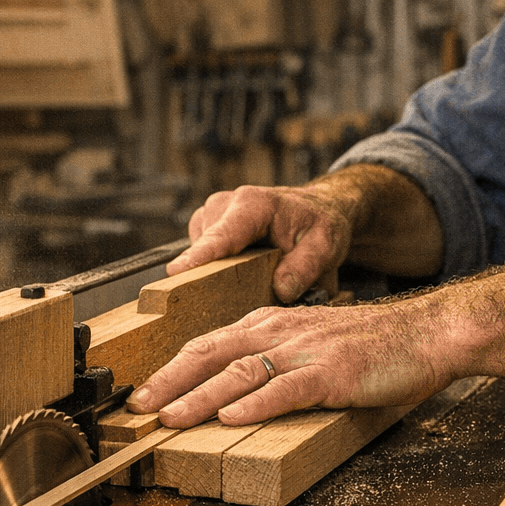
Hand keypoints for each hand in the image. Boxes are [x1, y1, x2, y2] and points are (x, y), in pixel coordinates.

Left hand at [125, 299, 456, 428]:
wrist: (426, 333)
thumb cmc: (373, 345)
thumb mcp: (312, 345)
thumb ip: (275, 362)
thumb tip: (235, 393)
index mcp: (272, 325)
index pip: (209, 343)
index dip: (172, 369)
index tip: (143, 393)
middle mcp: (281, 332)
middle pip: (212, 352)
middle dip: (170, 382)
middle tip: (137, 408)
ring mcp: (306, 351)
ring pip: (240, 371)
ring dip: (200, 396)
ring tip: (170, 418)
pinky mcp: (332, 372)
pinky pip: (287, 387)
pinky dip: (257, 403)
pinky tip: (232, 416)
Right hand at [166, 183, 357, 303]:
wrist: (316, 211)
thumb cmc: (319, 225)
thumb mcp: (326, 245)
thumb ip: (306, 267)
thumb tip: (281, 289)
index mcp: (254, 204)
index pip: (221, 234)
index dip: (200, 255)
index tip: (177, 273)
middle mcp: (226, 204)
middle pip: (204, 247)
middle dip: (212, 275)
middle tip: (235, 301)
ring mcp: (213, 215)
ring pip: (199, 252)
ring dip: (216, 273)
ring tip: (249, 282)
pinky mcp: (208, 228)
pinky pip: (200, 254)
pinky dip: (214, 269)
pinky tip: (238, 275)